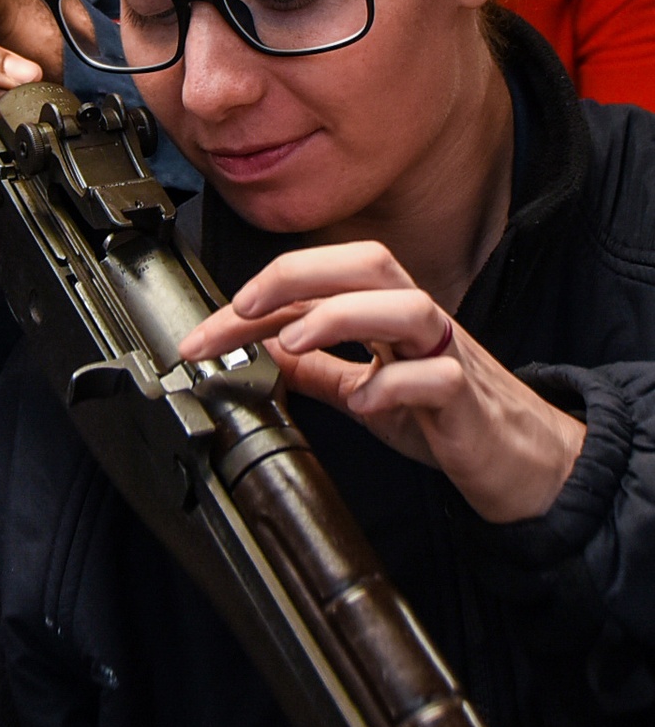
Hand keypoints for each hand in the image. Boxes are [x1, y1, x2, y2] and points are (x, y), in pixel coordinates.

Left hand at [178, 241, 584, 523]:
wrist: (521, 463)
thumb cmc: (446, 416)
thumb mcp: (368, 387)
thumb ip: (319, 367)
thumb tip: (264, 352)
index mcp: (386, 311)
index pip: (319, 285)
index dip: (257, 300)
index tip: (205, 332)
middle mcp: (417, 319)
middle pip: (368, 263)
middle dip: (300, 274)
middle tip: (243, 306)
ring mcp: (446, 353)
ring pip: (407, 305)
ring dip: (344, 316)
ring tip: (294, 342)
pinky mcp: (468, 398)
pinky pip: (438, 377)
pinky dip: (396, 383)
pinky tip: (363, 402)